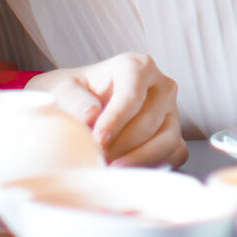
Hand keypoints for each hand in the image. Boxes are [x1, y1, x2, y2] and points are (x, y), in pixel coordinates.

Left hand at [28, 54, 186, 166]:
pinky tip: (126, 171)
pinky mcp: (174, 135)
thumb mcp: (62, 90)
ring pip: (166, 140)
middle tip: (97, 159)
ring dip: (137, 159)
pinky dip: (152, 166)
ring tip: (109, 168)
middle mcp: (161, 86)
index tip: (97, 139)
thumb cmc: (74, 95)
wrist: (81, 106)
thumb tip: (90, 115)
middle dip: (121, 145)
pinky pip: (174, 154)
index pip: (133, 93)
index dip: (116, 118)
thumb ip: (73, 99)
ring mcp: (171, 112)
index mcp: (136, 66)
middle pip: (149, 121)